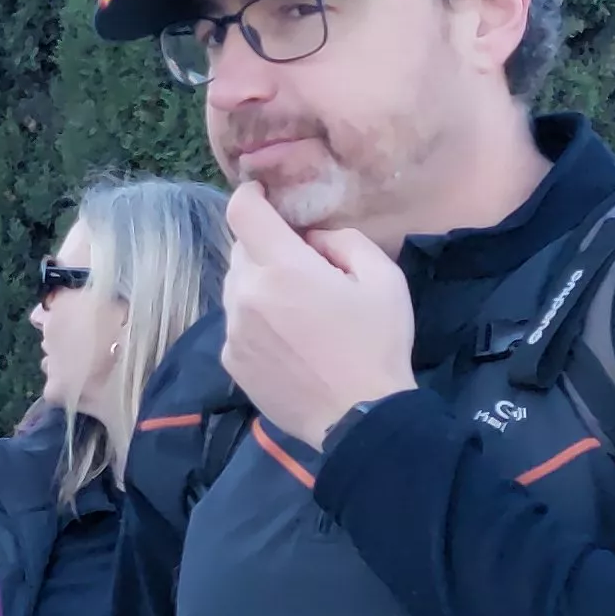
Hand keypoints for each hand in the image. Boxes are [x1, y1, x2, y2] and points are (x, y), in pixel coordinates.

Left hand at [216, 182, 416, 448]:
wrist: (360, 420)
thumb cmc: (377, 346)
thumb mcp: (383, 279)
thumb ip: (342, 241)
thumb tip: (310, 237)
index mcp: (282, 269)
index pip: (242, 213)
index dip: (249, 196)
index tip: (263, 195)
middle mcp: (246, 295)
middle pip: (242, 251)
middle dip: (268, 248)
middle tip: (305, 267)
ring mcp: (233, 331)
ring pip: (237, 287)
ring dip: (261, 285)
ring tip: (300, 309)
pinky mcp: (231, 360)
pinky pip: (237, 322)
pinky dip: (256, 319)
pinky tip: (290, 339)